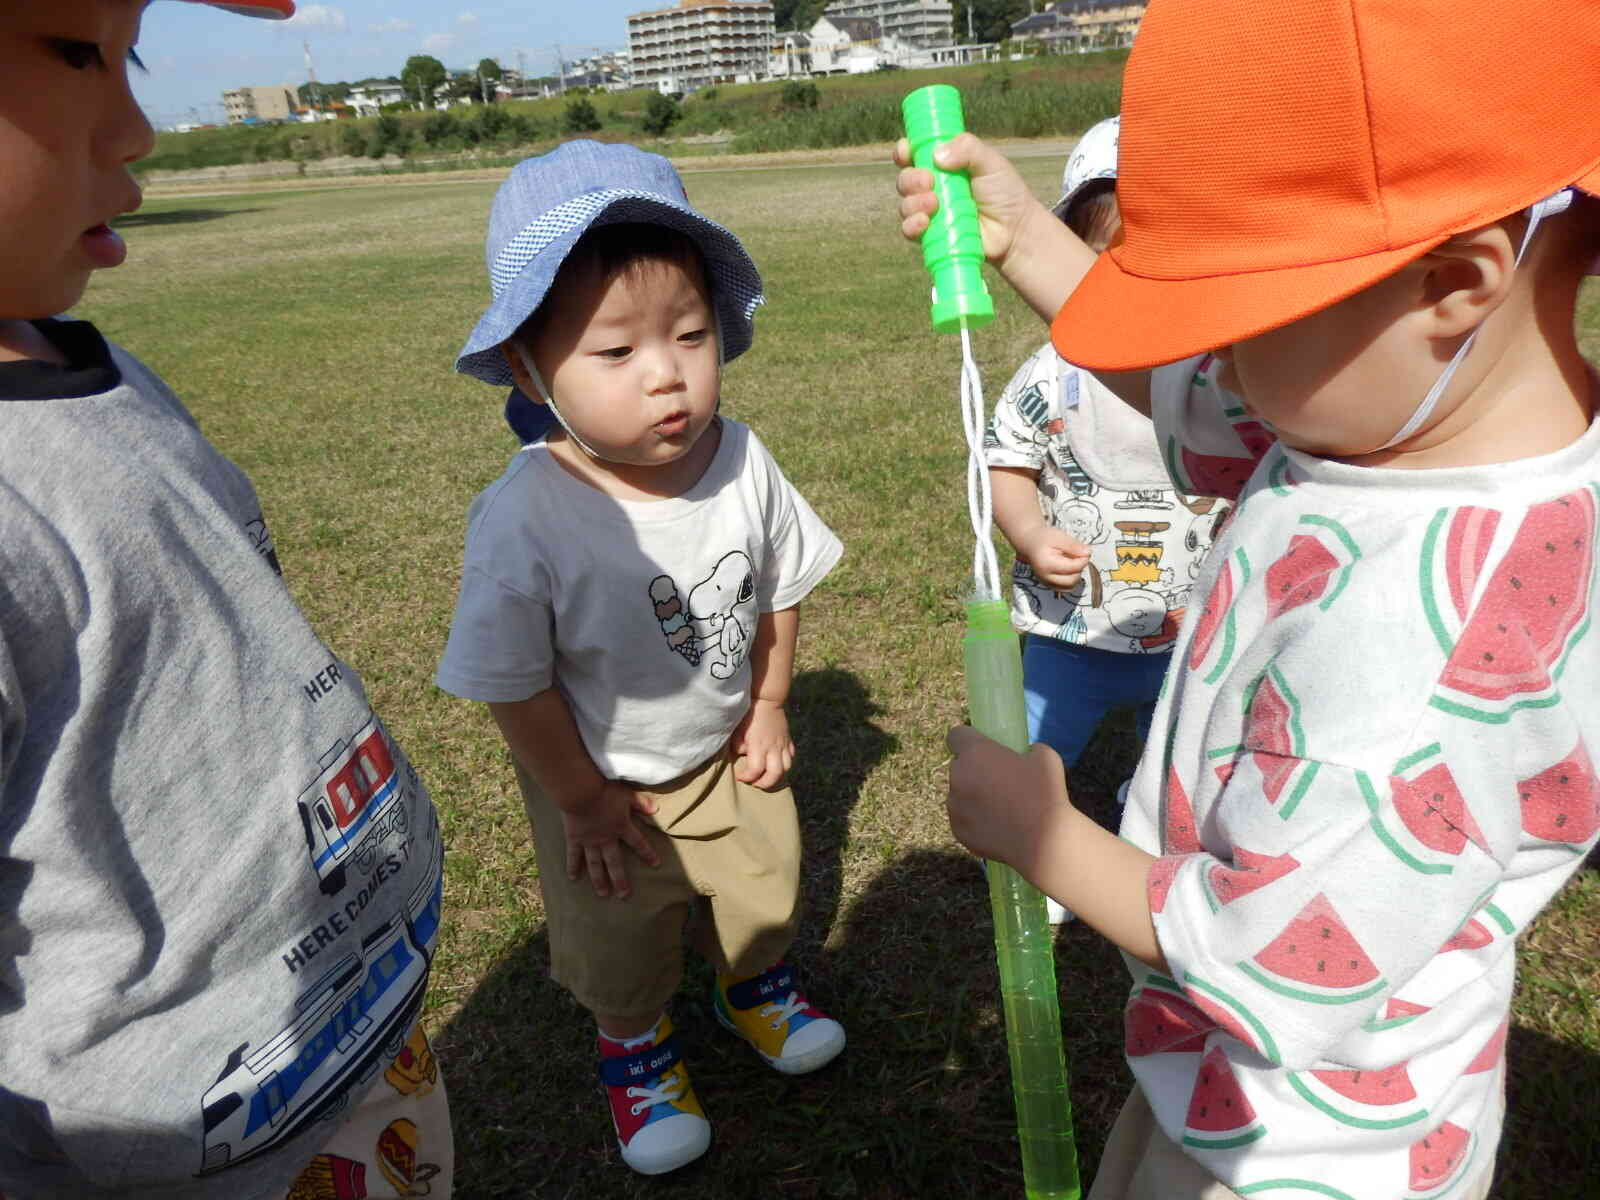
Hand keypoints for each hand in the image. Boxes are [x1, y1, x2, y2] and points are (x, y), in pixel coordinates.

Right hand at [559, 780, 660, 898]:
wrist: (581, 792)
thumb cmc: (604, 791)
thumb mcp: (626, 794)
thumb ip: (641, 803)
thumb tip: (656, 808)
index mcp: (621, 827)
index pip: (638, 843)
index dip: (647, 853)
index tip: (656, 865)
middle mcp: (606, 839)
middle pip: (615, 863)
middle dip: (620, 880)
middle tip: (624, 895)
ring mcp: (590, 841)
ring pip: (596, 865)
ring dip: (599, 880)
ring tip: (603, 894)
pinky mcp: (574, 839)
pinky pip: (574, 856)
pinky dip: (573, 867)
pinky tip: (573, 879)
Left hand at [733, 698, 793, 789]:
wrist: (767, 699)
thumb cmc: (749, 714)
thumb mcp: (738, 730)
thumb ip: (738, 745)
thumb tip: (739, 755)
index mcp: (759, 746)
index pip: (755, 771)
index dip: (747, 777)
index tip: (739, 776)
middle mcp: (773, 748)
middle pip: (775, 775)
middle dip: (764, 783)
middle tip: (754, 782)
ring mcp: (783, 744)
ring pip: (786, 768)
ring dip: (776, 776)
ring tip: (766, 775)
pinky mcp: (788, 740)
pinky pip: (791, 756)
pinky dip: (785, 763)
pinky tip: (776, 762)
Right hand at [894, 132, 1038, 269]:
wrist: (1014, 230)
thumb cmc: (1005, 192)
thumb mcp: (990, 162)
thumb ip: (968, 148)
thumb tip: (937, 155)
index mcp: (943, 164)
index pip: (914, 154)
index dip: (904, 151)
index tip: (906, 151)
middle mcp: (933, 187)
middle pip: (905, 179)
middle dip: (911, 179)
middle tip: (929, 182)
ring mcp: (931, 212)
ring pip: (905, 205)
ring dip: (913, 203)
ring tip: (934, 204)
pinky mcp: (931, 235)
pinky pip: (909, 230)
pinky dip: (911, 225)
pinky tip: (925, 222)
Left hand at [946, 726, 1073, 874]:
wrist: (1044, 841)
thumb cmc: (1045, 793)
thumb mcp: (1044, 756)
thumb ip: (1026, 750)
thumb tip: (1024, 755)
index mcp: (975, 753)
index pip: (956, 735)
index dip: (968, 740)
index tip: (982, 747)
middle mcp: (958, 777)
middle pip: (959, 766)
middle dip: (974, 770)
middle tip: (999, 780)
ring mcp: (955, 806)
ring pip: (959, 794)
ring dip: (973, 796)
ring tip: (1002, 808)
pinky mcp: (958, 831)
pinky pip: (963, 818)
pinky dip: (975, 820)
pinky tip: (999, 826)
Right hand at [1015, 524, 1091, 590]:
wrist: (1030, 543)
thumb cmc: (1044, 538)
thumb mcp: (1060, 537)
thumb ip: (1074, 545)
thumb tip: (1088, 553)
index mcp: (1047, 564)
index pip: (1074, 568)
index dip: (1083, 559)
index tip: (1083, 551)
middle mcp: (1045, 577)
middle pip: (1072, 580)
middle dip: (1079, 569)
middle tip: (1077, 556)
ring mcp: (1046, 583)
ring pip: (1070, 587)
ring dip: (1075, 575)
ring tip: (1071, 562)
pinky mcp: (1048, 585)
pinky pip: (1065, 588)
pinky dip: (1070, 580)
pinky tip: (1067, 569)